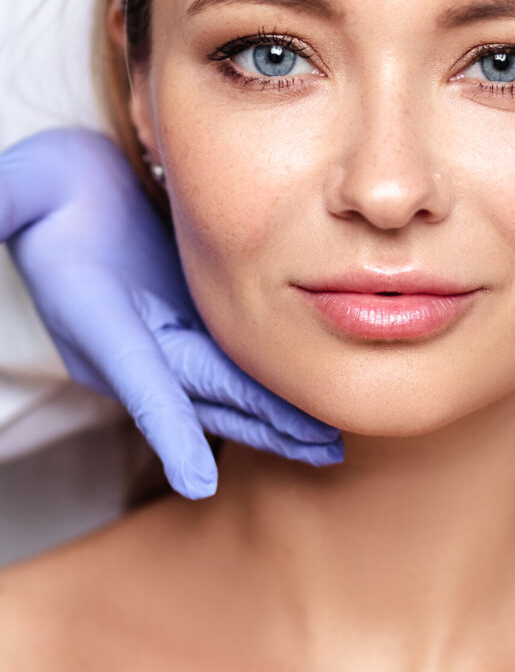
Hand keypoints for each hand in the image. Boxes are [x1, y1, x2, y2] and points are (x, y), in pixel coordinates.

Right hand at [0, 128, 343, 497]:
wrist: (61, 189)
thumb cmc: (45, 189)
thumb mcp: (20, 190)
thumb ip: (4, 201)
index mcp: (95, 322)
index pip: (137, 380)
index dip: (169, 430)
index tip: (197, 482)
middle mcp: (130, 344)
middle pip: (204, 395)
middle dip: (261, 425)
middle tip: (320, 452)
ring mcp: (161, 336)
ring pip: (225, 387)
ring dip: (274, 415)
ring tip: (325, 441)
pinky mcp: (184, 321)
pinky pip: (231, 363)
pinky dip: (267, 384)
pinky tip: (304, 398)